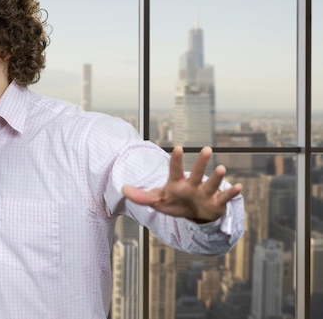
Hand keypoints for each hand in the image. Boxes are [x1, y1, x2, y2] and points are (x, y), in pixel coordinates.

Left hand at [121, 146, 241, 222]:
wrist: (194, 215)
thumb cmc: (175, 203)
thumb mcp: (157, 201)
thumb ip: (141, 196)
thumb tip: (122, 189)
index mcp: (177, 183)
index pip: (175, 169)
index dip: (175, 160)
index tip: (177, 148)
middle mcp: (193, 185)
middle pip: (196, 172)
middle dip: (201, 162)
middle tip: (207, 149)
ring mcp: (205, 193)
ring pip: (212, 184)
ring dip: (217, 178)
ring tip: (221, 169)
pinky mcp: (216, 203)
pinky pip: (225, 198)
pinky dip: (231, 193)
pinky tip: (239, 187)